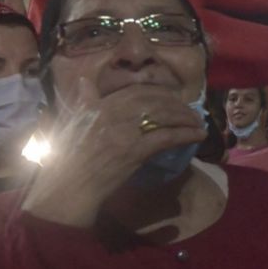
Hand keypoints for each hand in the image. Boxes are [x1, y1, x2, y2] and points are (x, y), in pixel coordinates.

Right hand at [22, 82, 205, 226]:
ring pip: (164, 116)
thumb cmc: (68, 158)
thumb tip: (85, 81)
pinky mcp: (135, 151)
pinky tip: (198, 136)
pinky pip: (166, 137)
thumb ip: (85, 101)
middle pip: (155, 101)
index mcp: (99, 106)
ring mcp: (125, 132)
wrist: (68, 187)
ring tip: (199, 123)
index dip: (160, 93)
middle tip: (191, 112)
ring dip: (186, 118)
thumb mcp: (74, 122)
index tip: (173, 98)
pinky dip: (185, 134)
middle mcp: (113, 114)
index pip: (137, 91)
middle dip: (177, 105)